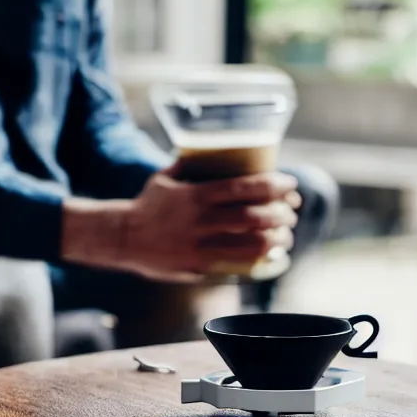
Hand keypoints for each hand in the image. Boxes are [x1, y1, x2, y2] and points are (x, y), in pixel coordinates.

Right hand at [61, 168, 300, 281]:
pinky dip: (257, 259)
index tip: (290, 184)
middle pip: (253, 217)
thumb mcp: (164, 178)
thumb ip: (188, 164)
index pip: (244, 188)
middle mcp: (200, 221)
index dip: (274, 186)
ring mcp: (199, 246)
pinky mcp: (197, 266)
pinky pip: (235, 264)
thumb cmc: (148, 205)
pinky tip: (270, 255)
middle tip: (293, 210)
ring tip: (287, 235)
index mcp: (195, 195)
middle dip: (281, 213)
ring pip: (249, 244)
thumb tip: (210, 150)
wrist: (123, 238)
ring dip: (276, 239)